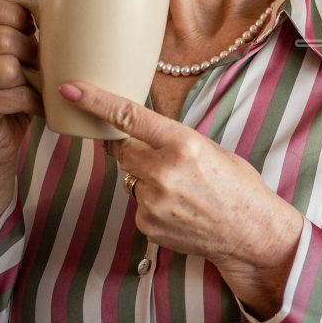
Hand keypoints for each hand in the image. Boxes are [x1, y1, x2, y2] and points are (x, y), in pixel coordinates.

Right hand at [0, 0, 42, 240]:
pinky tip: (40, 109)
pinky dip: (34, 102)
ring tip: (40, 85)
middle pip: (1, 34)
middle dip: (31, 48)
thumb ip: (16, 25)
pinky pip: (13, 94)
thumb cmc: (9, 102)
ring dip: (32, 76)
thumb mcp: (15, 59)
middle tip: (41, 64)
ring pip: (6, 63)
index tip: (32, 28)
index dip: (12, 12)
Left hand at [60, 80, 304, 316]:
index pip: (128, 116)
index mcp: (184, 144)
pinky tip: (180, 210)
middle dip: (132, 149)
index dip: (95, 101)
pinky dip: (153, 205)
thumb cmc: (237, 186)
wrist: (251, 233)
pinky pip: (138, 205)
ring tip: (183, 193)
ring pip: (132, 179)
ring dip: (148, 180)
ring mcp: (153, 201)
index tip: (70, 89)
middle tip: (158, 157)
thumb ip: (171, 140)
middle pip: (122, 150)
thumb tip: (135, 133)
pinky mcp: (147, 224)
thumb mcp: (211, 149)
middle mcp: (164, 171)